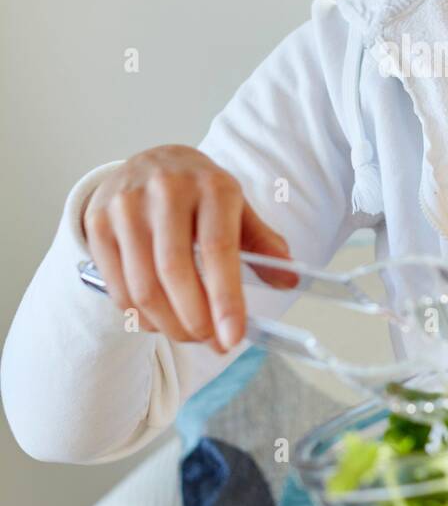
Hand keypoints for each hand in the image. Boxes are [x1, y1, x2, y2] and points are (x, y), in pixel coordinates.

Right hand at [82, 145, 297, 352]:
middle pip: (175, 273)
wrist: (149, 163)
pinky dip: (142, 317)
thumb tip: (290, 278)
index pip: (218, 248)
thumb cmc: (199, 193)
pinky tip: (161, 318)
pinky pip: (119, 289)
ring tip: (191, 333)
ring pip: (143, 288)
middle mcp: (165, 190)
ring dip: (170, 325)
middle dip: (196, 321)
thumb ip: (263, 242)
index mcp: (210, 185)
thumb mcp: (236, 207)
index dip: (226, 299)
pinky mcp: (98, 224)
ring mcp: (126, 206)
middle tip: (214, 343)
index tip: (234, 338)